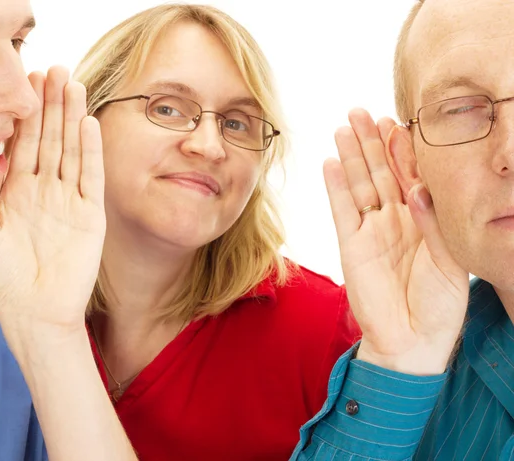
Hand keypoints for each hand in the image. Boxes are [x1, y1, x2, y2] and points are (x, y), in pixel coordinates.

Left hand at [0, 66, 104, 354]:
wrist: (37, 312)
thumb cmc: (4, 277)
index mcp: (16, 192)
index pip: (22, 144)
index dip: (25, 114)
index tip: (27, 81)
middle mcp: (44, 191)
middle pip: (50, 140)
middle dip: (52, 106)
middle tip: (56, 69)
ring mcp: (69, 201)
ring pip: (72, 152)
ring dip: (73, 120)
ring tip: (74, 86)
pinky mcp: (91, 215)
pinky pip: (91, 177)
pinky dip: (91, 152)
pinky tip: (88, 126)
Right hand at [325, 109, 468, 374]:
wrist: (412, 340)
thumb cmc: (439, 305)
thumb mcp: (450, 261)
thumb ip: (435, 222)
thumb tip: (421, 187)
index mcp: (423, 220)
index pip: (410, 175)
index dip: (402, 149)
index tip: (396, 122)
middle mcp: (395, 219)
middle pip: (380, 172)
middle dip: (372, 142)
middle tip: (361, 112)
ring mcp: (370, 230)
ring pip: (359, 184)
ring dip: (351, 156)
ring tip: (344, 127)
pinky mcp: (350, 244)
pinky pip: (341, 209)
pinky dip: (336, 186)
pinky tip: (331, 162)